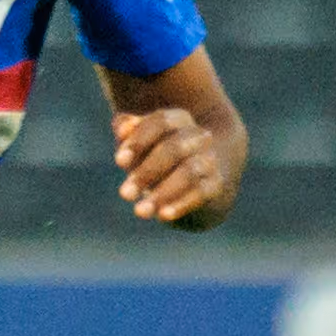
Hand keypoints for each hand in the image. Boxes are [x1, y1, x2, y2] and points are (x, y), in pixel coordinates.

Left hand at [114, 105, 239, 226]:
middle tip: (125, 194)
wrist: (197, 186)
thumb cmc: (158, 160)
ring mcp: (209, 160)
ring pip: (189, 172)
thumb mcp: (140, 147)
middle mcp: (198, 136)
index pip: (161, 122)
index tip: (119, 162)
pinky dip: (181, 204)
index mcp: (178, 120)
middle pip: (174, 148)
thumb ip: (127, 134)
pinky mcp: (216, 185)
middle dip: (147, 172)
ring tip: (140, 211)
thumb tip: (122, 129)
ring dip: (163, 192)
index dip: (139, 141)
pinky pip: (201, 193)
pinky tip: (163, 215)